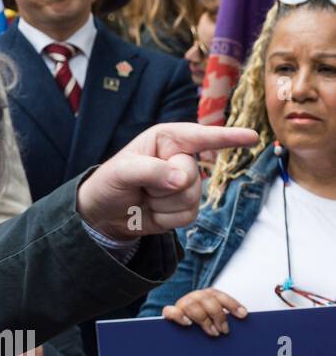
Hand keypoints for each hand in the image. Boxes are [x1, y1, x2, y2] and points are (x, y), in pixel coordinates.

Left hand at [76, 123, 256, 239]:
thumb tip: (182, 179)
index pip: (200, 137)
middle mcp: (180, 158)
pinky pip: (188, 216)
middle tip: (142, 186)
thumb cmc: (109, 183)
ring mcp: (186, 184)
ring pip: (192, 198)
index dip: (226, 137)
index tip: (252, 137)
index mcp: (166, 139)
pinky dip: (166, 218)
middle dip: (165, 186)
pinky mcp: (185, 207)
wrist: (103, 213)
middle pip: (192, 175)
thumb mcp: (121, 172)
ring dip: (163, 204)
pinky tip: (152, 211)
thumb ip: (150, 171)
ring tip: (145, 197)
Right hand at [163, 288, 246, 336]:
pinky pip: (170, 311)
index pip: (221, 297)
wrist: (183, 325)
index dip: (232, 305)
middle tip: (224, 331)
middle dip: (218, 316)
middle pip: (207, 300)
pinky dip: (179, 316)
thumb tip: (242, 319)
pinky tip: (188, 323)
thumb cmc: (205, 322)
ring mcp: (183, 304)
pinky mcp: (170, 312)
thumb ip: (226, 316)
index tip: (242, 315)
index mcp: (209, 295)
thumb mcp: (217, 316)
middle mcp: (195, 297)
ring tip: (212, 333)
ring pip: (192, 306)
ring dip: (204, 320)